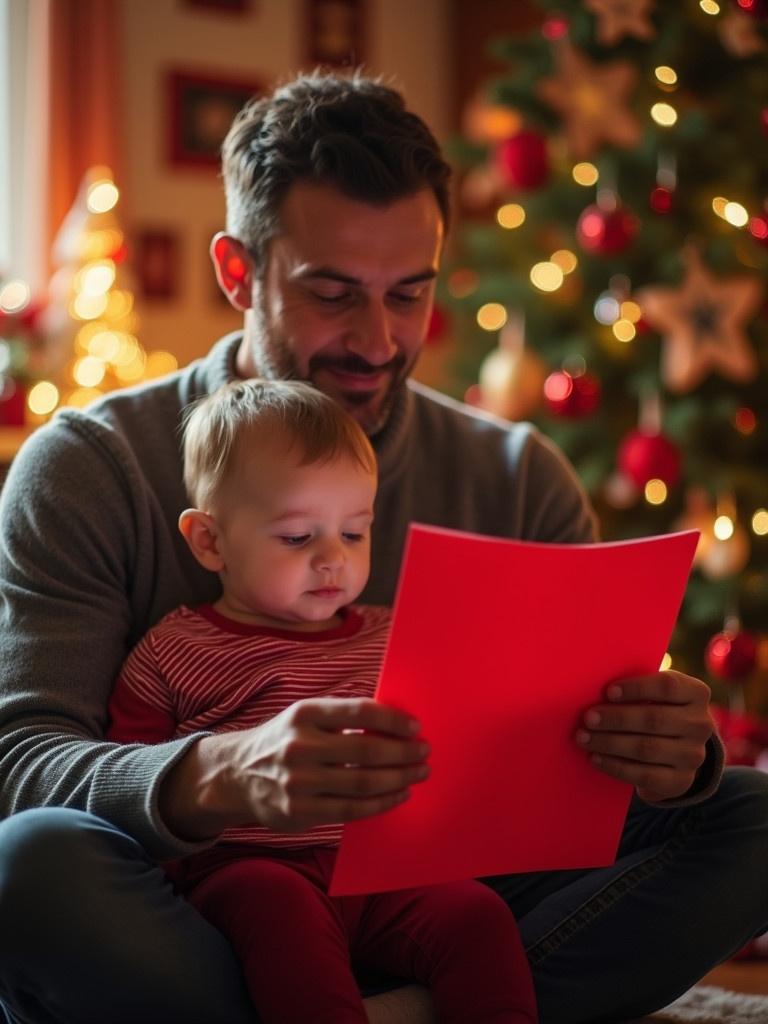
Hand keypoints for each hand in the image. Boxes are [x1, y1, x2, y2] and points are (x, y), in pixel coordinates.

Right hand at [225, 697, 429, 831]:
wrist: (237, 775)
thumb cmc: (285, 740)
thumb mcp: (305, 716)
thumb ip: (342, 717)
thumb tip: (395, 722)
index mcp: (305, 714)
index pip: (359, 711)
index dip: (393, 719)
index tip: (416, 727)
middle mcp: (299, 746)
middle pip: (366, 750)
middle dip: (403, 752)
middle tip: (425, 752)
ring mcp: (298, 782)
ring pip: (363, 783)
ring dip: (399, 779)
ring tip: (418, 773)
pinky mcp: (299, 811)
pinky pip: (351, 810)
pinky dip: (381, 803)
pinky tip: (399, 795)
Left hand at [576, 670, 713, 801]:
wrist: (680, 748)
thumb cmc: (658, 708)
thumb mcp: (658, 693)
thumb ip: (638, 686)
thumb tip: (595, 684)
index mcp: (696, 693)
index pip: (668, 686)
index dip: (637, 688)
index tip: (608, 692)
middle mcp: (700, 724)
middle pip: (654, 719)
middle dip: (616, 719)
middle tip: (588, 718)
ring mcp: (693, 755)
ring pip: (646, 748)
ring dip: (610, 743)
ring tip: (583, 737)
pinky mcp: (681, 780)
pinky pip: (644, 775)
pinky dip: (615, 766)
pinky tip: (595, 758)